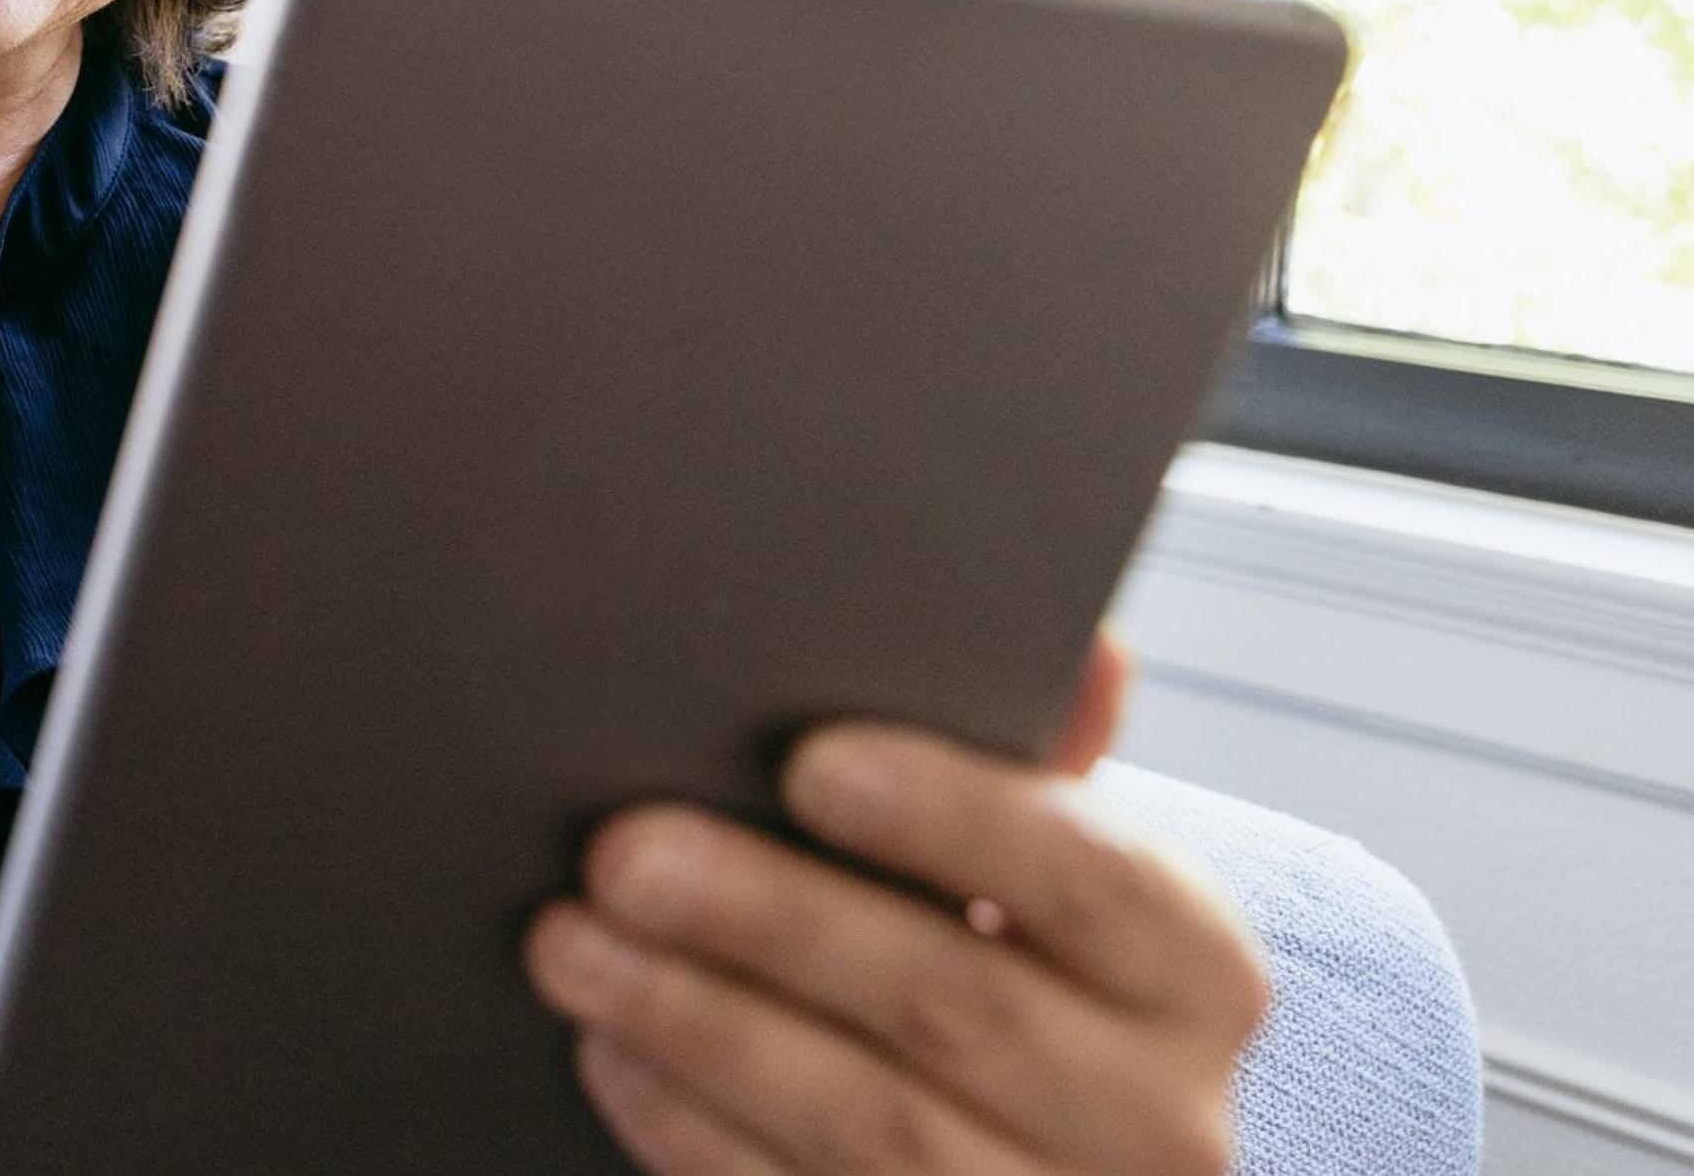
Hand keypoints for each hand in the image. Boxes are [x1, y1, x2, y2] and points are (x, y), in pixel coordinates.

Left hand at [525, 637, 1267, 1174]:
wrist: (1039, 1174)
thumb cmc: (1023, 980)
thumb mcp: (1054, 885)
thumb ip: (1045, 771)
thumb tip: (1089, 647)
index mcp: (1198, 976)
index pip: (1091, 878)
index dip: (953, 816)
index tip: (808, 761)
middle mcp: (1158, 1118)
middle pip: (953, 1002)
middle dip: (771, 917)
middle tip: (625, 853)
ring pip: (868, 1124)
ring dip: (697, 1023)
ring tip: (572, 943)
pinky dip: (690, 1129)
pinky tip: (612, 1050)